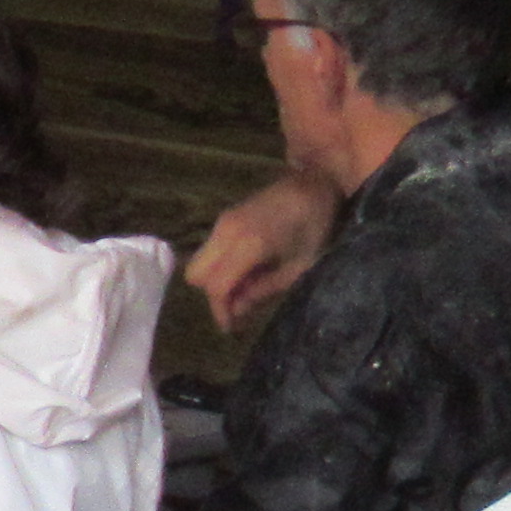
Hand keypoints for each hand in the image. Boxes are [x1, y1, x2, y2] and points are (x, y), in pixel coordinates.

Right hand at [187, 168, 341, 331]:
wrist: (313, 182)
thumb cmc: (315, 226)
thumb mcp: (299, 266)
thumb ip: (265, 290)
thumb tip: (239, 309)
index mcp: (249, 244)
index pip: (217, 286)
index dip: (221, 311)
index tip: (232, 327)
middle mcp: (227, 232)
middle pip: (196, 275)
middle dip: (213, 295)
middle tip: (238, 304)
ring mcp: (223, 222)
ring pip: (199, 262)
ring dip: (216, 280)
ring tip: (247, 286)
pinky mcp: (225, 218)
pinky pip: (209, 250)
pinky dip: (220, 265)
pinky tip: (247, 268)